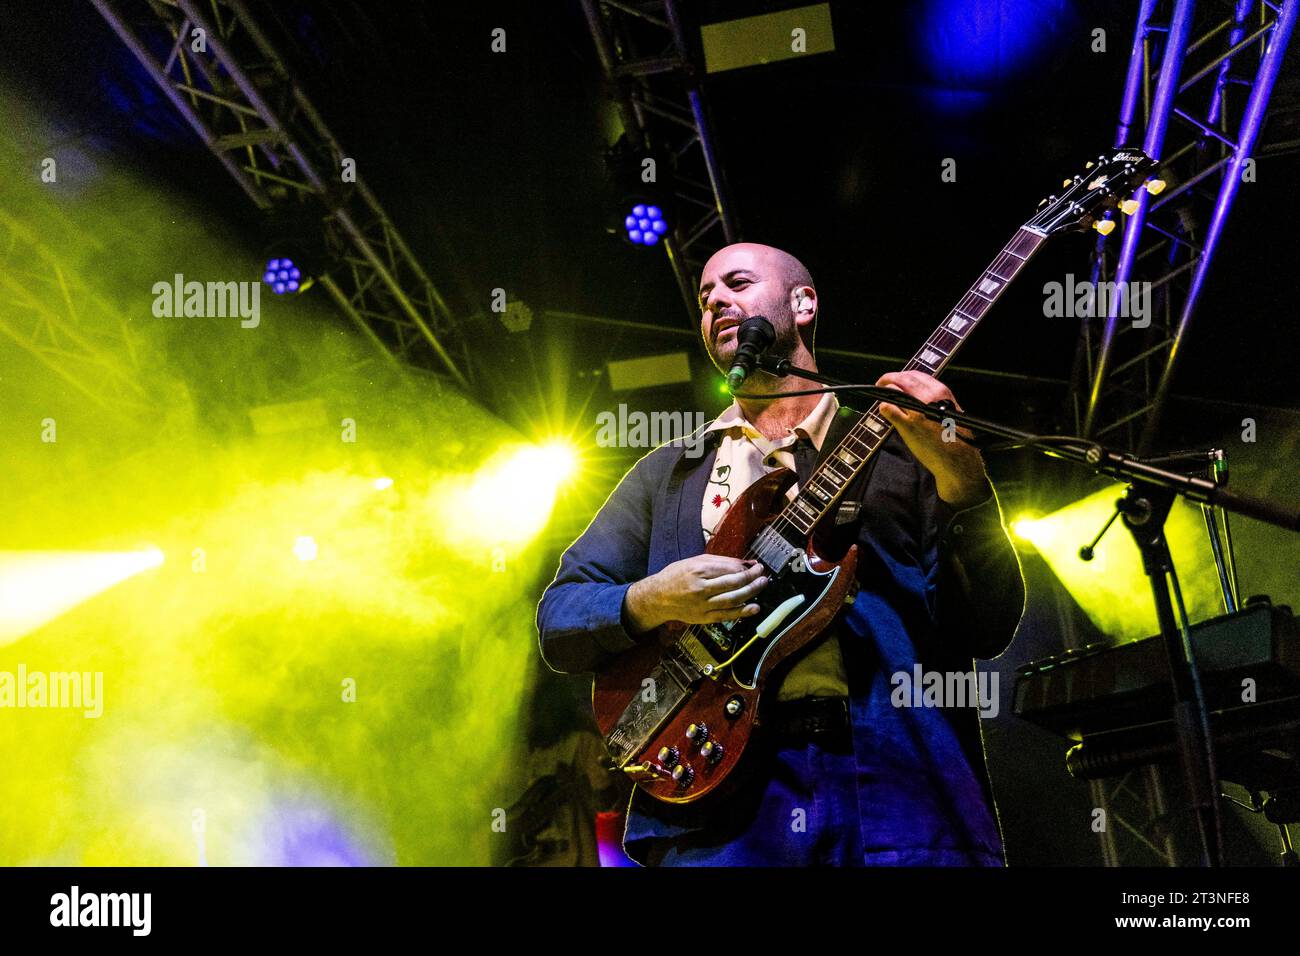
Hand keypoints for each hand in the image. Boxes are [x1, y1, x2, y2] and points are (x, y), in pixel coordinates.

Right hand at [623, 555, 767, 633]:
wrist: (658, 597)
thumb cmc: (676, 576)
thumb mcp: (694, 562)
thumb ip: (719, 562)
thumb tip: (743, 562)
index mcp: (697, 570)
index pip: (728, 568)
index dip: (745, 567)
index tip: (755, 565)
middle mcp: (700, 588)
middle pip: (733, 583)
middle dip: (751, 577)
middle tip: (762, 574)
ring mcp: (702, 604)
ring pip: (732, 599)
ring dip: (751, 592)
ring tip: (762, 585)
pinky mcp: (703, 617)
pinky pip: (726, 615)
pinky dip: (742, 612)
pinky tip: (754, 608)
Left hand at [874, 370, 990, 508]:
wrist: (958, 459)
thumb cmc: (957, 438)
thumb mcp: (952, 410)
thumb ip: (936, 399)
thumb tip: (919, 393)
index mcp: (941, 392)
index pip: (915, 374)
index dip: (902, 376)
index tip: (896, 379)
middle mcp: (929, 397)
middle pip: (902, 379)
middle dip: (888, 379)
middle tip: (881, 383)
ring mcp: (917, 411)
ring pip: (893, 390)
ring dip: (884, 392)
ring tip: (882, 396)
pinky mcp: (908, 426)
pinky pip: (888, 408)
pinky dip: (883, 407)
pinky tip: (884, 409)